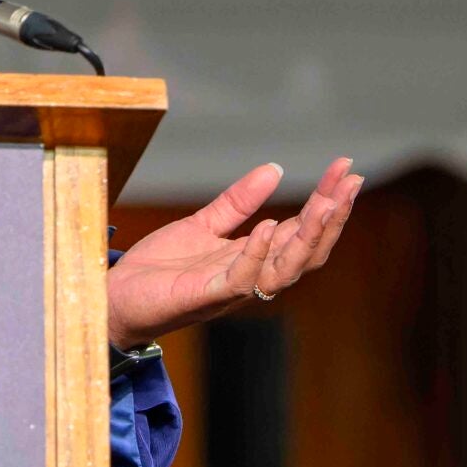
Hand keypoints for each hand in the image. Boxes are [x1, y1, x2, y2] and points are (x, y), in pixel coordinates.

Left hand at [105, 157, 360, 349]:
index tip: (346, 169)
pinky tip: (270, 225)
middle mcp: (252, 276)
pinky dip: (258, 254)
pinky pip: (241, 279)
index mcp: (253, 257)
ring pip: (286, 269)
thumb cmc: (159, 269)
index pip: (301, 229)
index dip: (327, 200)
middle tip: (351, 181)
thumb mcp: (202, 225)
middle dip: (332, 217)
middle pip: (306, 250)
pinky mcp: (206, 296)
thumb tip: (275, 169)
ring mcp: (232, 289)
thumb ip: (238, 202)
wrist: (115, 298)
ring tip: (328, 204)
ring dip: (309, 237)